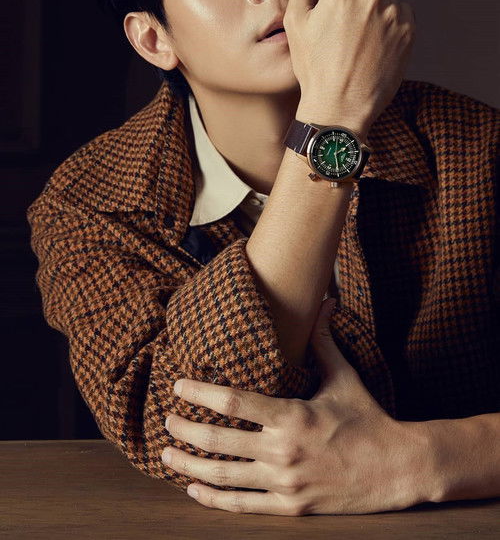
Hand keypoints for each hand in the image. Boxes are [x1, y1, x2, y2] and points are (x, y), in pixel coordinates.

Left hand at [161, 299, 429, 514]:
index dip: (201, 392)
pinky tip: (194, 490)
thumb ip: (324, 342)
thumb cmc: (369, 419)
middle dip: (186, 431)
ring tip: (167, 456)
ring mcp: (286, 483)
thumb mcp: (345, 377)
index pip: (234, 402)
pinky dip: (214, 498)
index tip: (178, 386)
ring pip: (225, 476)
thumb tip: (325, 302)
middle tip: (166, 421)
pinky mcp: (291, 506)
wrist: (398, 468)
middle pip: (219, 441)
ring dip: (190, 466)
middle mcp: (284, 451)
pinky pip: (243, 505)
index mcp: (293, 415)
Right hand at [284, 0, 416, 128]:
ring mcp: (394, 13)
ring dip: (375, 1)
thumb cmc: (313, 66)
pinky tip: (375, 41)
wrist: (341, 105)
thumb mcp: (296, 21)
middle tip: (344, 18)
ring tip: (360, 31)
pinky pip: (403, 10)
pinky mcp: (409, 31)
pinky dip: (391, 19)